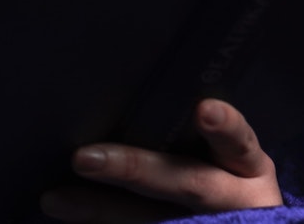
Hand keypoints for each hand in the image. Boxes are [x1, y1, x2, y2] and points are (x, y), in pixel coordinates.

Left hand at [40, 99, 282, 222]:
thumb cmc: (221, 173)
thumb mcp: (225, 156)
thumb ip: (184, 129)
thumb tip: (120, 91)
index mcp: (248, 167)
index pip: (239, 141)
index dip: (224, 127)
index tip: (204, 109)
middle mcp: (234, 200)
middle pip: (186, 183)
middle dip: (134, 170)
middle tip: (83, 158)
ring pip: (155, 222)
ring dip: (101, 211)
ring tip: (55, 198)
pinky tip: (67, 215)